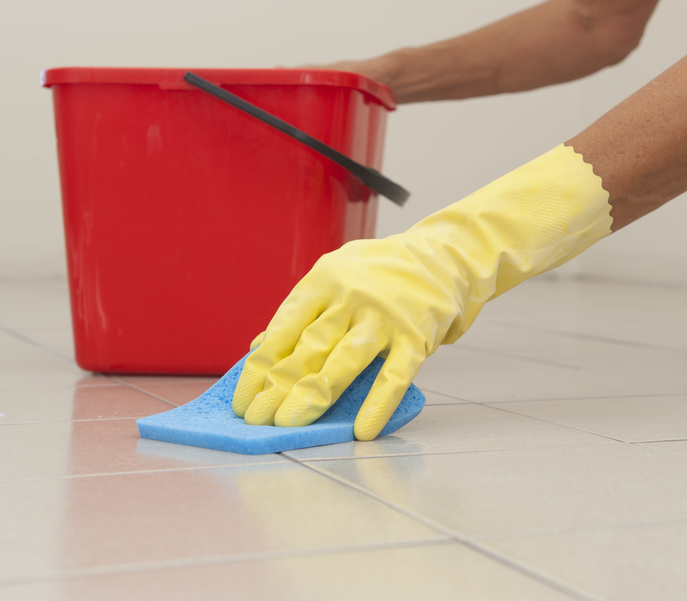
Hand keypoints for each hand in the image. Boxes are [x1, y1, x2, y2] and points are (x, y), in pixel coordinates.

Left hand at [231, 144, 612, 439]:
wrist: (445, 256)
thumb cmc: (381, 271)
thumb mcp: (336, 275)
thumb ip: (302, 311)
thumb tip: (260, 349)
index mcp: (324, 280)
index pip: (282, 330)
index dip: (259, 369)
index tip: (242, 400)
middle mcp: (351, 297)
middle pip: (307, 350)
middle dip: (277, 389)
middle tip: (258, 421)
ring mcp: (385, 318)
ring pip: (342, 362)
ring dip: (312, 396)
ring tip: (290, 425)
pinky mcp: (417, 337)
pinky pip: (394, 377)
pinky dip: (377, 405)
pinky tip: (361, 431)